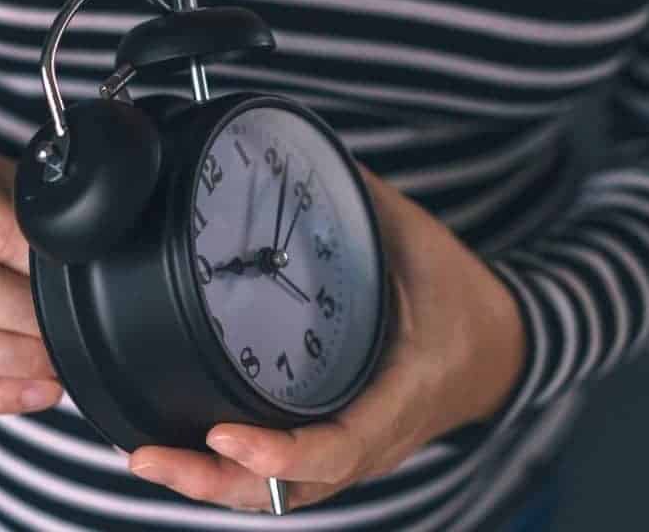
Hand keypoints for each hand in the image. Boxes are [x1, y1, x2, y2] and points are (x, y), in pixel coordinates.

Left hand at [129, 167, 525, 510]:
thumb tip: (290, 154)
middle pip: (291, 489)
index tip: (224, 435)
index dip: (281, 455)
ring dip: (216, 486)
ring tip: (152, 461)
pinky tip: (191, 455)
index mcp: (400, 392)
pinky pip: (286, 479)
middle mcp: (374, 437)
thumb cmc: (459, 298)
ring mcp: (355, 450)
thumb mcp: (414, 243)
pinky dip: (236, 477)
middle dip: (217, 483)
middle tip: (150, 458)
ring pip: (281, 494)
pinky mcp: (340, 446)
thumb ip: (355, 204)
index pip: (339, 446)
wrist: (498, 347)